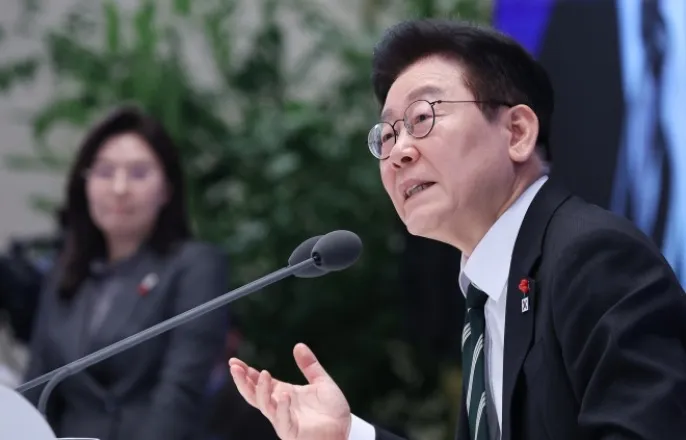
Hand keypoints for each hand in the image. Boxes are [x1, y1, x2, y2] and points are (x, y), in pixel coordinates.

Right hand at [228, 343, 351, 439]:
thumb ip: (310, 366)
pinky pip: (282, 420)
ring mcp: (284, 419)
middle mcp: (280, 406)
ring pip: (265, 406)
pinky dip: (281, 407)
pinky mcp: (292, 431)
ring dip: (261, 390)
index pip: (260, 382)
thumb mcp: (321, 382)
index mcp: (283, 393)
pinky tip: (283, 395)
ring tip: (264, 374)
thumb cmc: (332, 410)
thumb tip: (298, 345)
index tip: (235, 362)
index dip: (247, 373)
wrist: (345, 430)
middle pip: (254, 394)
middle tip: (234, 367)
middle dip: (242, 381)